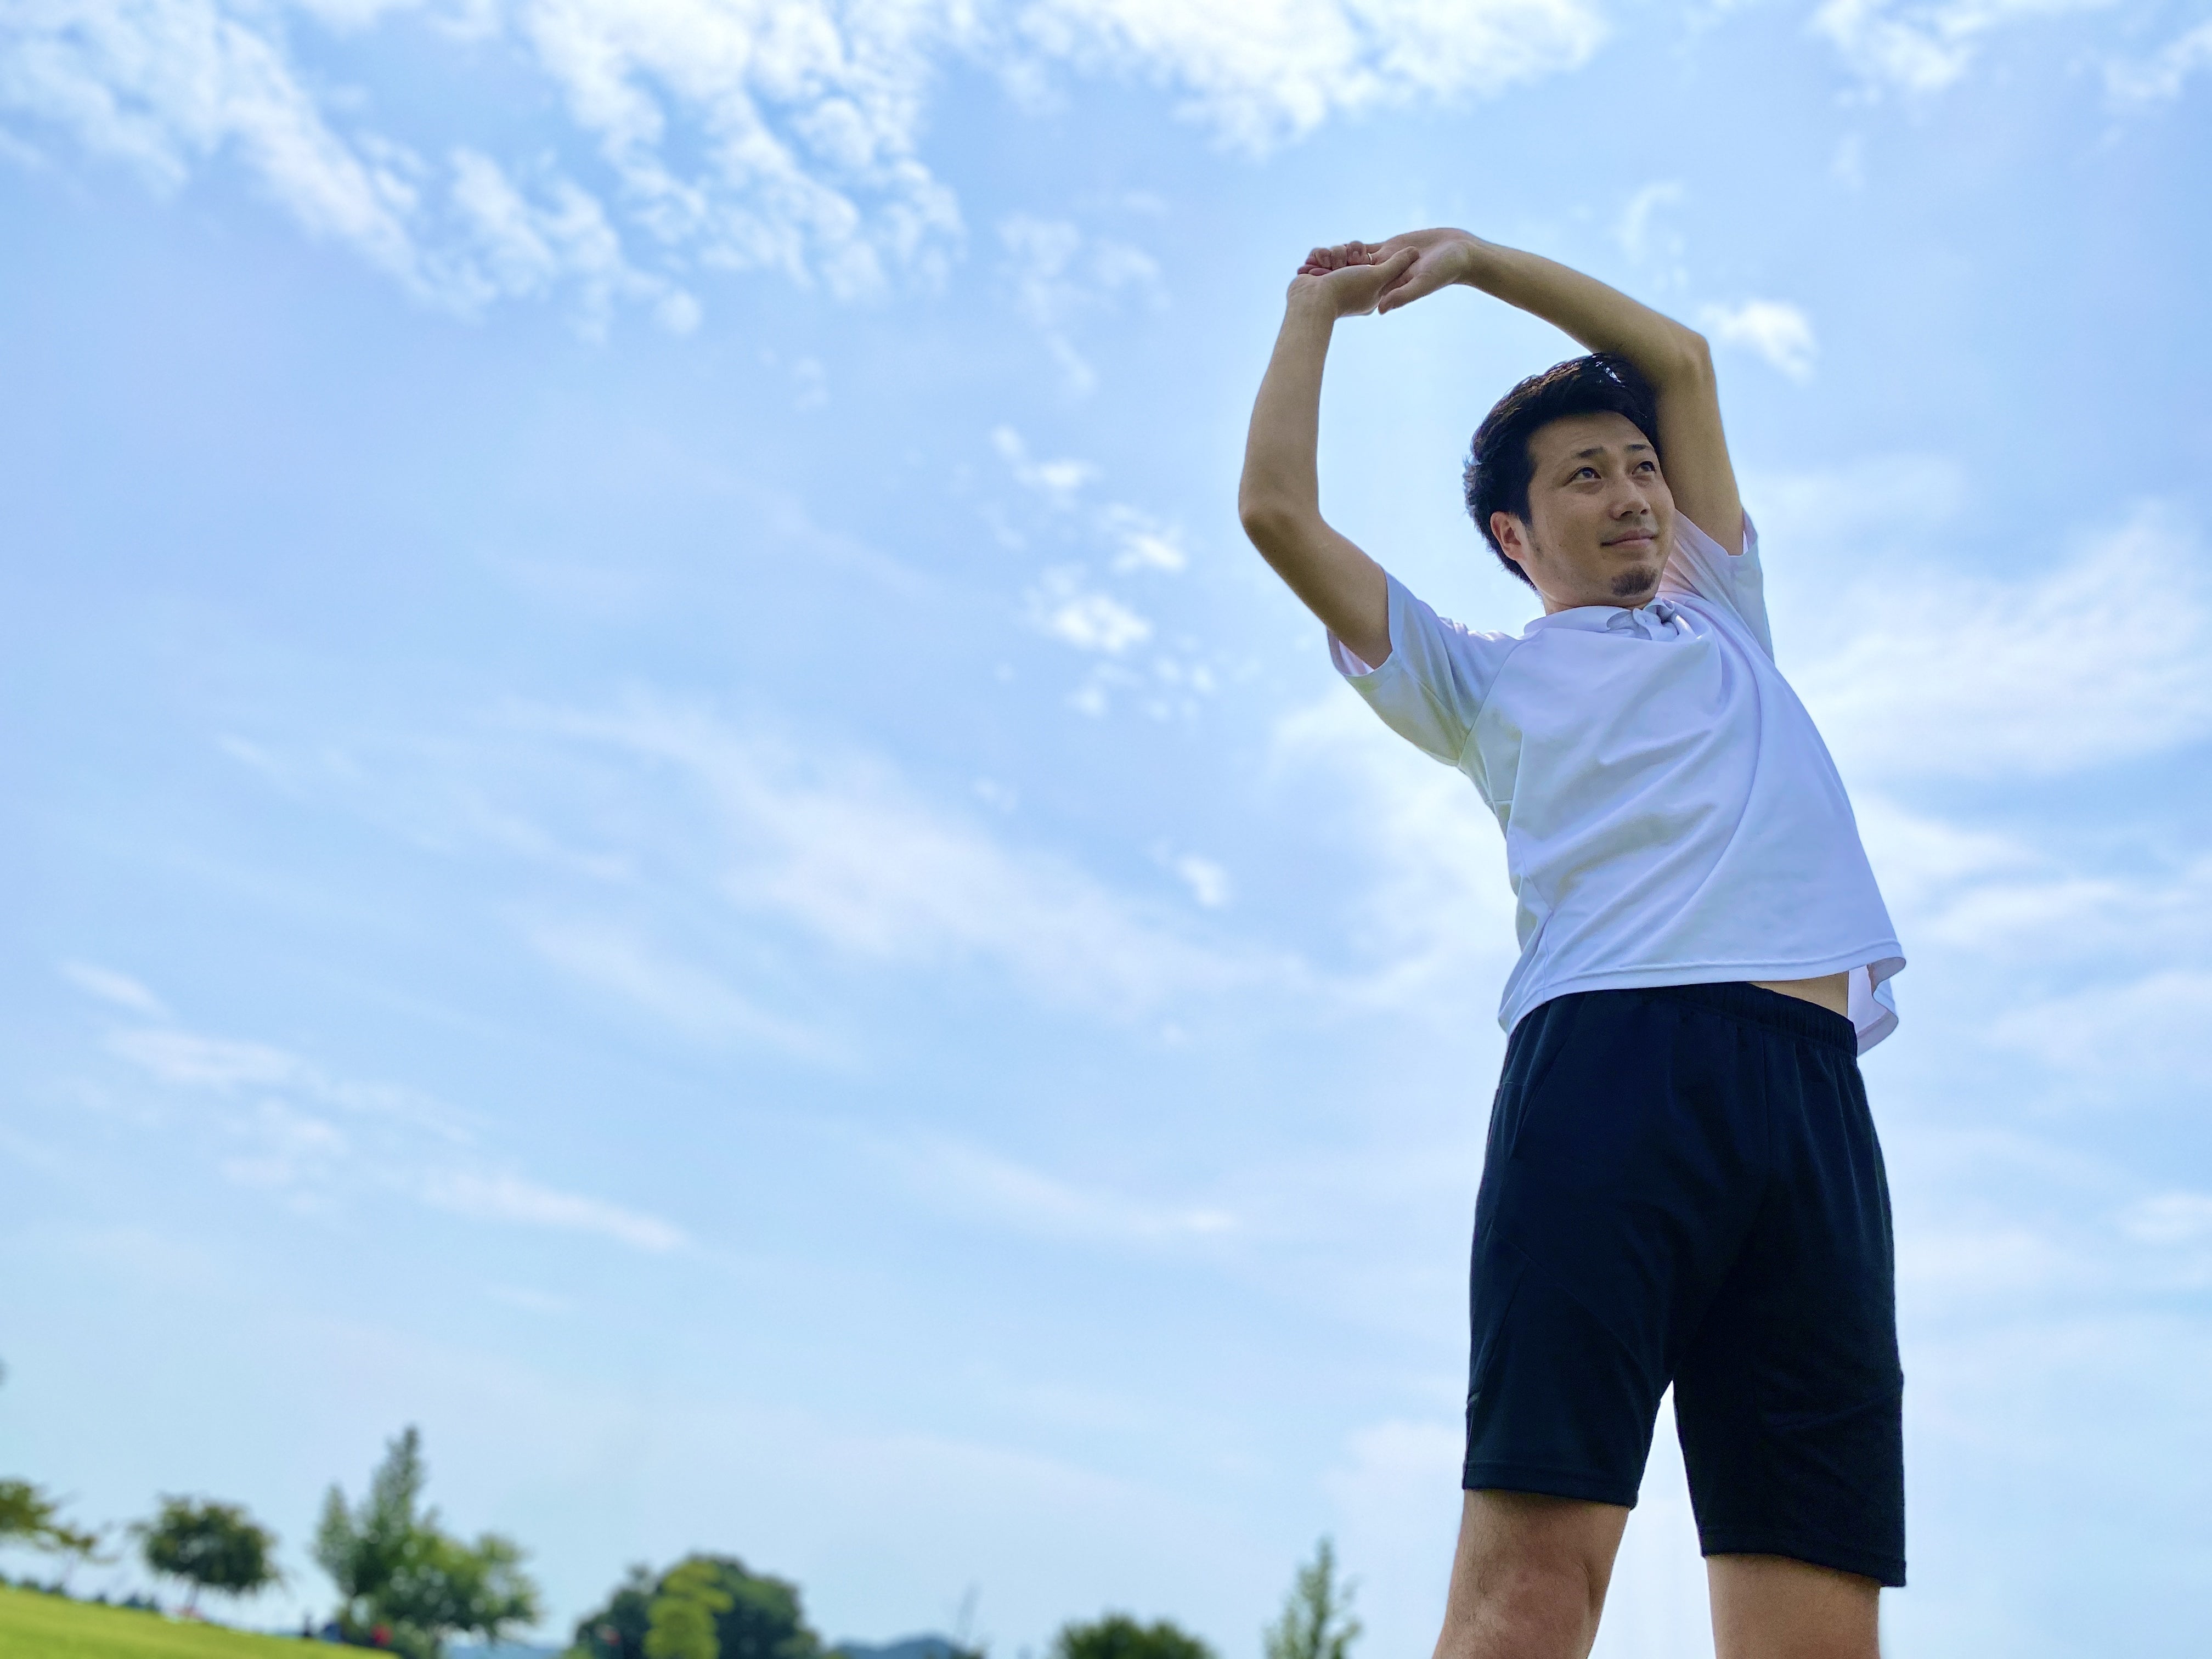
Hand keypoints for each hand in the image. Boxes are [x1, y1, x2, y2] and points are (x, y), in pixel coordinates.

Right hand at [1287, 243, 1418, 317]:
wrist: (1310, 303)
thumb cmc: (1346, 291)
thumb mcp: (1377, 277)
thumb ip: (1397, 265)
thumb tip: (1415, 253)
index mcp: (1371, 290)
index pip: (1375, 261)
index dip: (1365, 254)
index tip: (1360, 257)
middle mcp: (1353, 284)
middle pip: (1355, 253)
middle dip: (1347, 253)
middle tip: (1345, 261)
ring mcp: (1334, 279)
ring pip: (1338, 250)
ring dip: (1331, 254)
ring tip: (1327, 266)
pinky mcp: (1318, 274)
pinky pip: (1321, 253)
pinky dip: (1317, 257)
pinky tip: (1314, 266)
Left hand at [1300, 228, 1482, 315]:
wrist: (1459, 253)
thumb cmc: (1445, 272)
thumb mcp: (1422, 284)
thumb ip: (1402, 296)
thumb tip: (1380, 311)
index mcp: (1386, 289)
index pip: (1356, 288)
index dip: (1338, 287)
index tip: (1315, 286)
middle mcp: (1382, 278)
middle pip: (1351, 276)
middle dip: (1328, 273)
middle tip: (1302, 271)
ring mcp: (1384, 263)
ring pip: (1354, 261)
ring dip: (1334, 259)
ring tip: (1310, 256)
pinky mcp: (1390, 249)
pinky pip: (1365, 248)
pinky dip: (1350, 247)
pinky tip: (1331, 246)